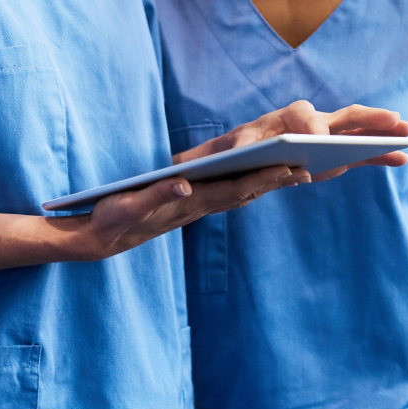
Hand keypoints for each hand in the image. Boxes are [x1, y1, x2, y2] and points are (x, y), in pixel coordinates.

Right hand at [64, 162, 304, 261]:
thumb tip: (185, 185)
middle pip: (243, 193)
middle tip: (309, 169)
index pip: (233, 191)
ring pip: (237, 195)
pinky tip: (256, 180)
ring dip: (264, 185)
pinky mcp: (186, 207)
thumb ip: (156, 195)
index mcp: (187, 205)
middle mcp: (196, 208)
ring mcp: (192, 209)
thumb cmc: (110, 219)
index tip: (289, 169)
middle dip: (275, 181)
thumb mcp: (128, 206)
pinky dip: (244, 186)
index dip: (262, 180)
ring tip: (294, 172)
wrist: (98, 239)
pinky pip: (223, 195)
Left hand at [172, 100, 407, 181]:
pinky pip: (363, 152)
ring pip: (360, 132)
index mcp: (288, 117)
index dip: (315, 128)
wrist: (247, 155)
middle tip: (394, 119)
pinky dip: (382, 154)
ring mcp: (330, 136)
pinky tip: (403, 158)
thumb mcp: (232, 148)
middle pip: (344, 116)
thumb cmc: (240, 149)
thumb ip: (240, 148)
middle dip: (369, 118)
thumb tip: (249, 153)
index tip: (321, 138)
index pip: (306, 117)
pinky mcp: (337, 153)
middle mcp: (313, 121)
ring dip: (385, 133)